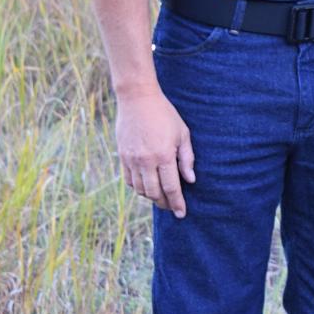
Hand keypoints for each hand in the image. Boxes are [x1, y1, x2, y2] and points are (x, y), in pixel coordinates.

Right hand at [115, 89, 195, 217]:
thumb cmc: (165, 115)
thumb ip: (187, 158)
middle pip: (154, 193)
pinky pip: (129, 180)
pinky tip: (147, 187)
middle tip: (172, 207)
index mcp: (164, 155)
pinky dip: (139, 188)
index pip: (171, 187)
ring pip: (141, 189)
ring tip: (161, 197)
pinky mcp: (122, 156)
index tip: (181, 214)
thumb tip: (190, 180)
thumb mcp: (183, 133)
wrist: (137, 99)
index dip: (177, 203)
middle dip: (164, 203)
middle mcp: (146, 161)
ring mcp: (132, 159)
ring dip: (151, 197)